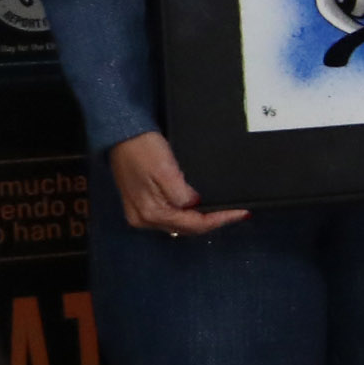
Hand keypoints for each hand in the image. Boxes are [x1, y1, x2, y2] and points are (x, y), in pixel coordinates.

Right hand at [105, 132, 245, 235]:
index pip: (194, 224)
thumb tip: (195, 205)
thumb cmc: (143, 149)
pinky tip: (200, 208)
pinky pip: (171, 216)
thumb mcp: (165, 170)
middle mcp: (144, 219)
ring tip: (223, 212)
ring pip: (179, 224)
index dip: (220, 220)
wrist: (122, 136)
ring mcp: (141, 214)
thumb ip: (181, 193)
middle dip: (213, 222)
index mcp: (151, 213)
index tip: (242, 213)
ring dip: (201, 220)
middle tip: (236, 213)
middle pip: (187, 228)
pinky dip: (188, 215)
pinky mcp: (142, 205)